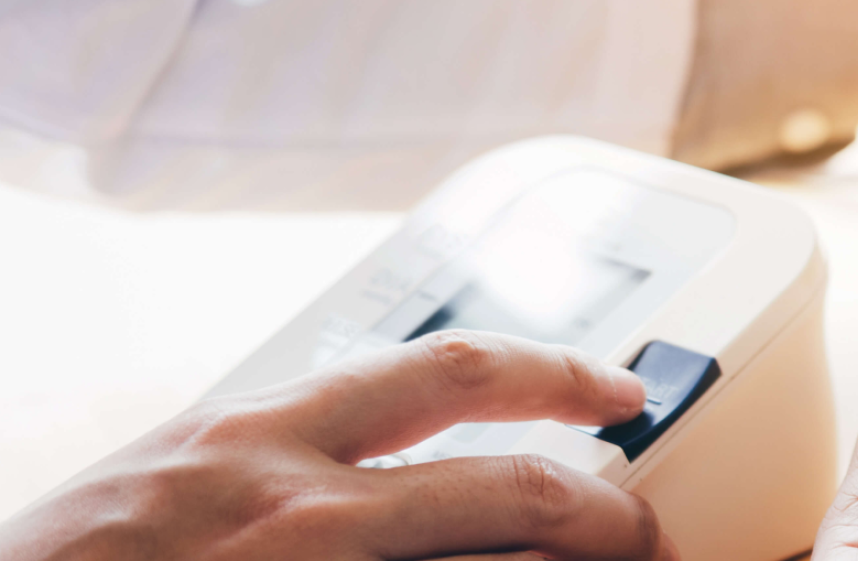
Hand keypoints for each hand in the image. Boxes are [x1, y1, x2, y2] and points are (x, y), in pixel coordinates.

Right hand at [0, 331, 674, 560]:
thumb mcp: (165, 479)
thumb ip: (277, 456)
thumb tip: (388, 452)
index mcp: (257, 434)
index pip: (452, 369)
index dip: (559, 370)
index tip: (617, 388)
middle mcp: (299, 506)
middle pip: (520, 490)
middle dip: (611, 514)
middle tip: (647, 533)